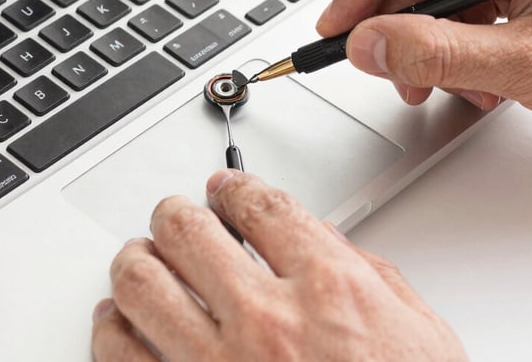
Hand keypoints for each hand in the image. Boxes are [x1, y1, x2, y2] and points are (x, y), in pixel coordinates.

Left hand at [92, 170, 466, 360]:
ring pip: (141, 282)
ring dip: (136, 260)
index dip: (233, 186)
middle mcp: (268, 322)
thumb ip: (371, 275)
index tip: (223, 188)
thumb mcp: (420, 336)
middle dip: (176, 214)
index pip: (260, 205)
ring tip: (141, 259)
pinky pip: (121, 356)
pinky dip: (111, 329)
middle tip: (176, 218)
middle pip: (187, 230)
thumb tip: (321, 238)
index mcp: (330, 291)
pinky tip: (118, 321)